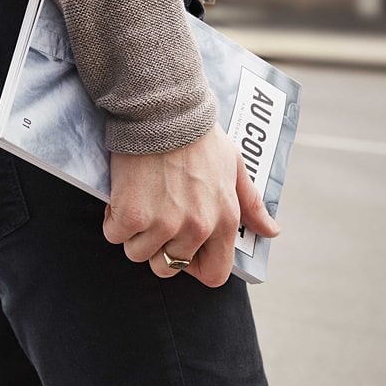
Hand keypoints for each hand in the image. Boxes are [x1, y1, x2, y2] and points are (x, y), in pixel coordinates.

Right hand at [102, 124, 280, 287]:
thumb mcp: (235, 166)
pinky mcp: (133, 214)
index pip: (214, 274)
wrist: (164, 111)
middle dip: (157, 247)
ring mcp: (163, 223)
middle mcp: (197, 228)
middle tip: (154, 218)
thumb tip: (271, 231)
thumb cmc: (200, 137)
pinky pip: (114, 235)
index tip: (181, 248)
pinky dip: (113, 219)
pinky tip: (123, 196)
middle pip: (167, 267)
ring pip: (137, 253)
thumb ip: (252, 204)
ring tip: (139, 202)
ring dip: (133, 233)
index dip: (194, 266)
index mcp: (225, 220)